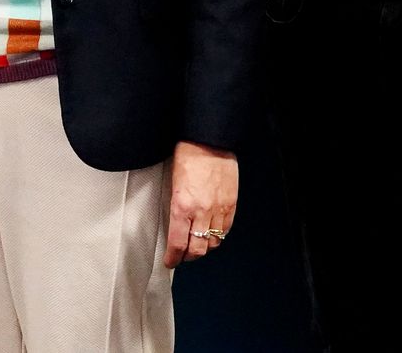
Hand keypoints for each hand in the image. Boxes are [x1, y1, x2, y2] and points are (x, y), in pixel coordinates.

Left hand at [163, 140, 237, 266]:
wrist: (208, 141)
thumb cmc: (187, 156)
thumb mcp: (172, 183)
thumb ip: (175, 206)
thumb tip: (175, 224)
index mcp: (182, 206)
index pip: (178, 243)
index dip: (173, 257)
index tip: (170, 261)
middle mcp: (202, 211)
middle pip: (198, 249)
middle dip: (189, 257)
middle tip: (182, 257)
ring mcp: (219, 209)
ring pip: (214, 242)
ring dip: (204, 248)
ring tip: (197, 246)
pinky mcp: (231, 204)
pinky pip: (226, 229)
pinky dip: (218, 236)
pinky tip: (212, 234)